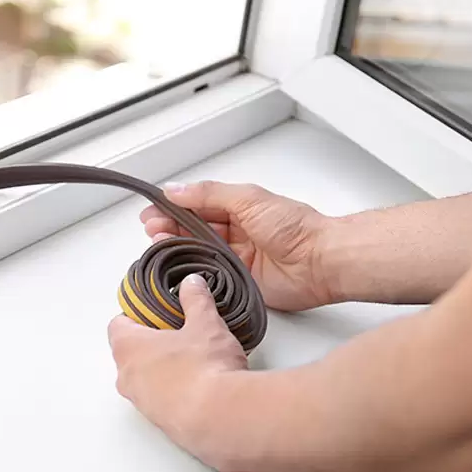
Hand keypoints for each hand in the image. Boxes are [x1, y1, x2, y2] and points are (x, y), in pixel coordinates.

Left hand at [108, 274, 246, 466]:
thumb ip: (196, 299)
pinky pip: (161, 402)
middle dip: (151, 343)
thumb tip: (192, 284)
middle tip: (178, 334)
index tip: (154, 311)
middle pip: (130, 353)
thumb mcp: (205, 323)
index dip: (136, 315)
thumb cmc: (204, 369)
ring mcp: (142, 404)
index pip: (118, 325)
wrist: (221, 417)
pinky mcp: (160, 424)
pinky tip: (201, 386)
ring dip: (163, 370)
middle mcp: (127, 377)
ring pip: (144, 380)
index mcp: (129, 347)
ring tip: (194, 360)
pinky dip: (175, 393)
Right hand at [141, 181, 332, 311]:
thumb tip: (176, 189)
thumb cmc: (294, 227)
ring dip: (178, 249)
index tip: (152, 210)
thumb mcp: (247, 198)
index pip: (197, 206)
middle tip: (151, 229)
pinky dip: (194, 274)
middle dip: (170, 228)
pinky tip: (179, 270)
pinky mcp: (239, 282)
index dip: (173, 207)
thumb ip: (209, 194)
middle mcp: (236, 233)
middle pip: (194, 230)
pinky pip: (211, 277)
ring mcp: (236, 258)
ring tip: (159, 245)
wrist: (320, 261)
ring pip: (199, 253)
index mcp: (238, 208)